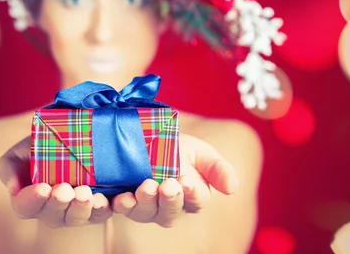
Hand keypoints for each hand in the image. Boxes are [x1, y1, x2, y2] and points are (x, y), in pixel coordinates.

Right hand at [0, 136, 112, 227]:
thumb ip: (10, 168)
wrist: (70, 138)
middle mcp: (52, 210)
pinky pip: (101, 213)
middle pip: (53, 215)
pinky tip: (103, 199)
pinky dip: (103, 208)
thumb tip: (13, 189)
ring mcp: (75, 210)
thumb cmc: (40, 146)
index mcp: (29, 200)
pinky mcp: (97, 207)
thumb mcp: (20, 151)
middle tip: (65, 189)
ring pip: (77, 217)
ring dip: (81, 207)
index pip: (26, 207)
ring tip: (85, 193)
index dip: (33, 200)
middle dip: (59, 203)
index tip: (42, 188)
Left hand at [111, 133, 238, 227]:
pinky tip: (116, 199)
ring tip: (145, 187)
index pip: (196, 201)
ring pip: (146, 213)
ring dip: (145, 203)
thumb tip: (233, 188)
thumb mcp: (202, 153)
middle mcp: (169, 207)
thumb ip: (218, 169)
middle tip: (168, 185)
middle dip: (169, 200)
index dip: (193, 194)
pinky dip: (117, 206)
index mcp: (192, 196)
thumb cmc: (180, 148)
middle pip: (170, 212)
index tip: (187, 182)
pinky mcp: (124, 201)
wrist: (148, 136)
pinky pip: (119, 210)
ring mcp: (145, 206)